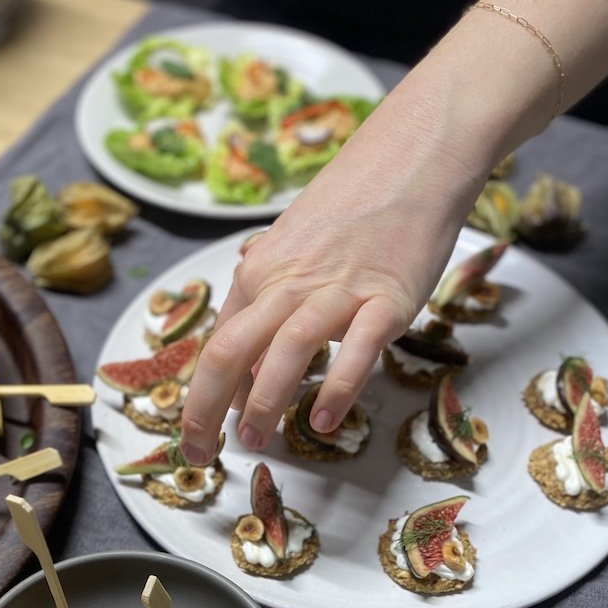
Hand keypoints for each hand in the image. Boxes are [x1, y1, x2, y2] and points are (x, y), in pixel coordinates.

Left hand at [178, 106, 483, 465]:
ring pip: (287, 348)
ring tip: (255, 441)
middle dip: (208, 410)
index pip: (219, 345)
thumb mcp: (294, 255)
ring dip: (264, 401)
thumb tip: (249, 378)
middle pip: (232, 350)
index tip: (194, 438)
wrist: (414, 154)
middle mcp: (290, 282)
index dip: (198, 398)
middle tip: (203, 454)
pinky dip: (338, 386)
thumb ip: (268, 309)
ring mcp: (339, 289)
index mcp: (261, 273)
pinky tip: (324, 420)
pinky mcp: (388, 297)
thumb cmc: (353, 211)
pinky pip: (357, 347)